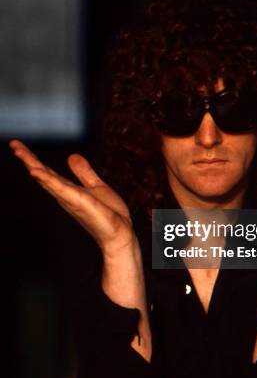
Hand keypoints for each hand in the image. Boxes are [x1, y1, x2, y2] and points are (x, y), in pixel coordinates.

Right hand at [9, 139, 134, 255]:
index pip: (47, 172)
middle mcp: (65, 195)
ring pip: (47, 179)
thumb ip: (84, 172)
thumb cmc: (108, 214)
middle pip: (42, 174)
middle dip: (28, 159)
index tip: (18, 146)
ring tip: (19, 151)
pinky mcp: (79, 201)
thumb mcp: (96, 187)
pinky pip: (60, 188)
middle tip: (14, 144)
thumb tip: (71, 156)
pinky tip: (35, 171)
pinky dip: (47, 179)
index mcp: (68, 190)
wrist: (120, 233)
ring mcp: (70, 198)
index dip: (33, 159)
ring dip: (33, 165)